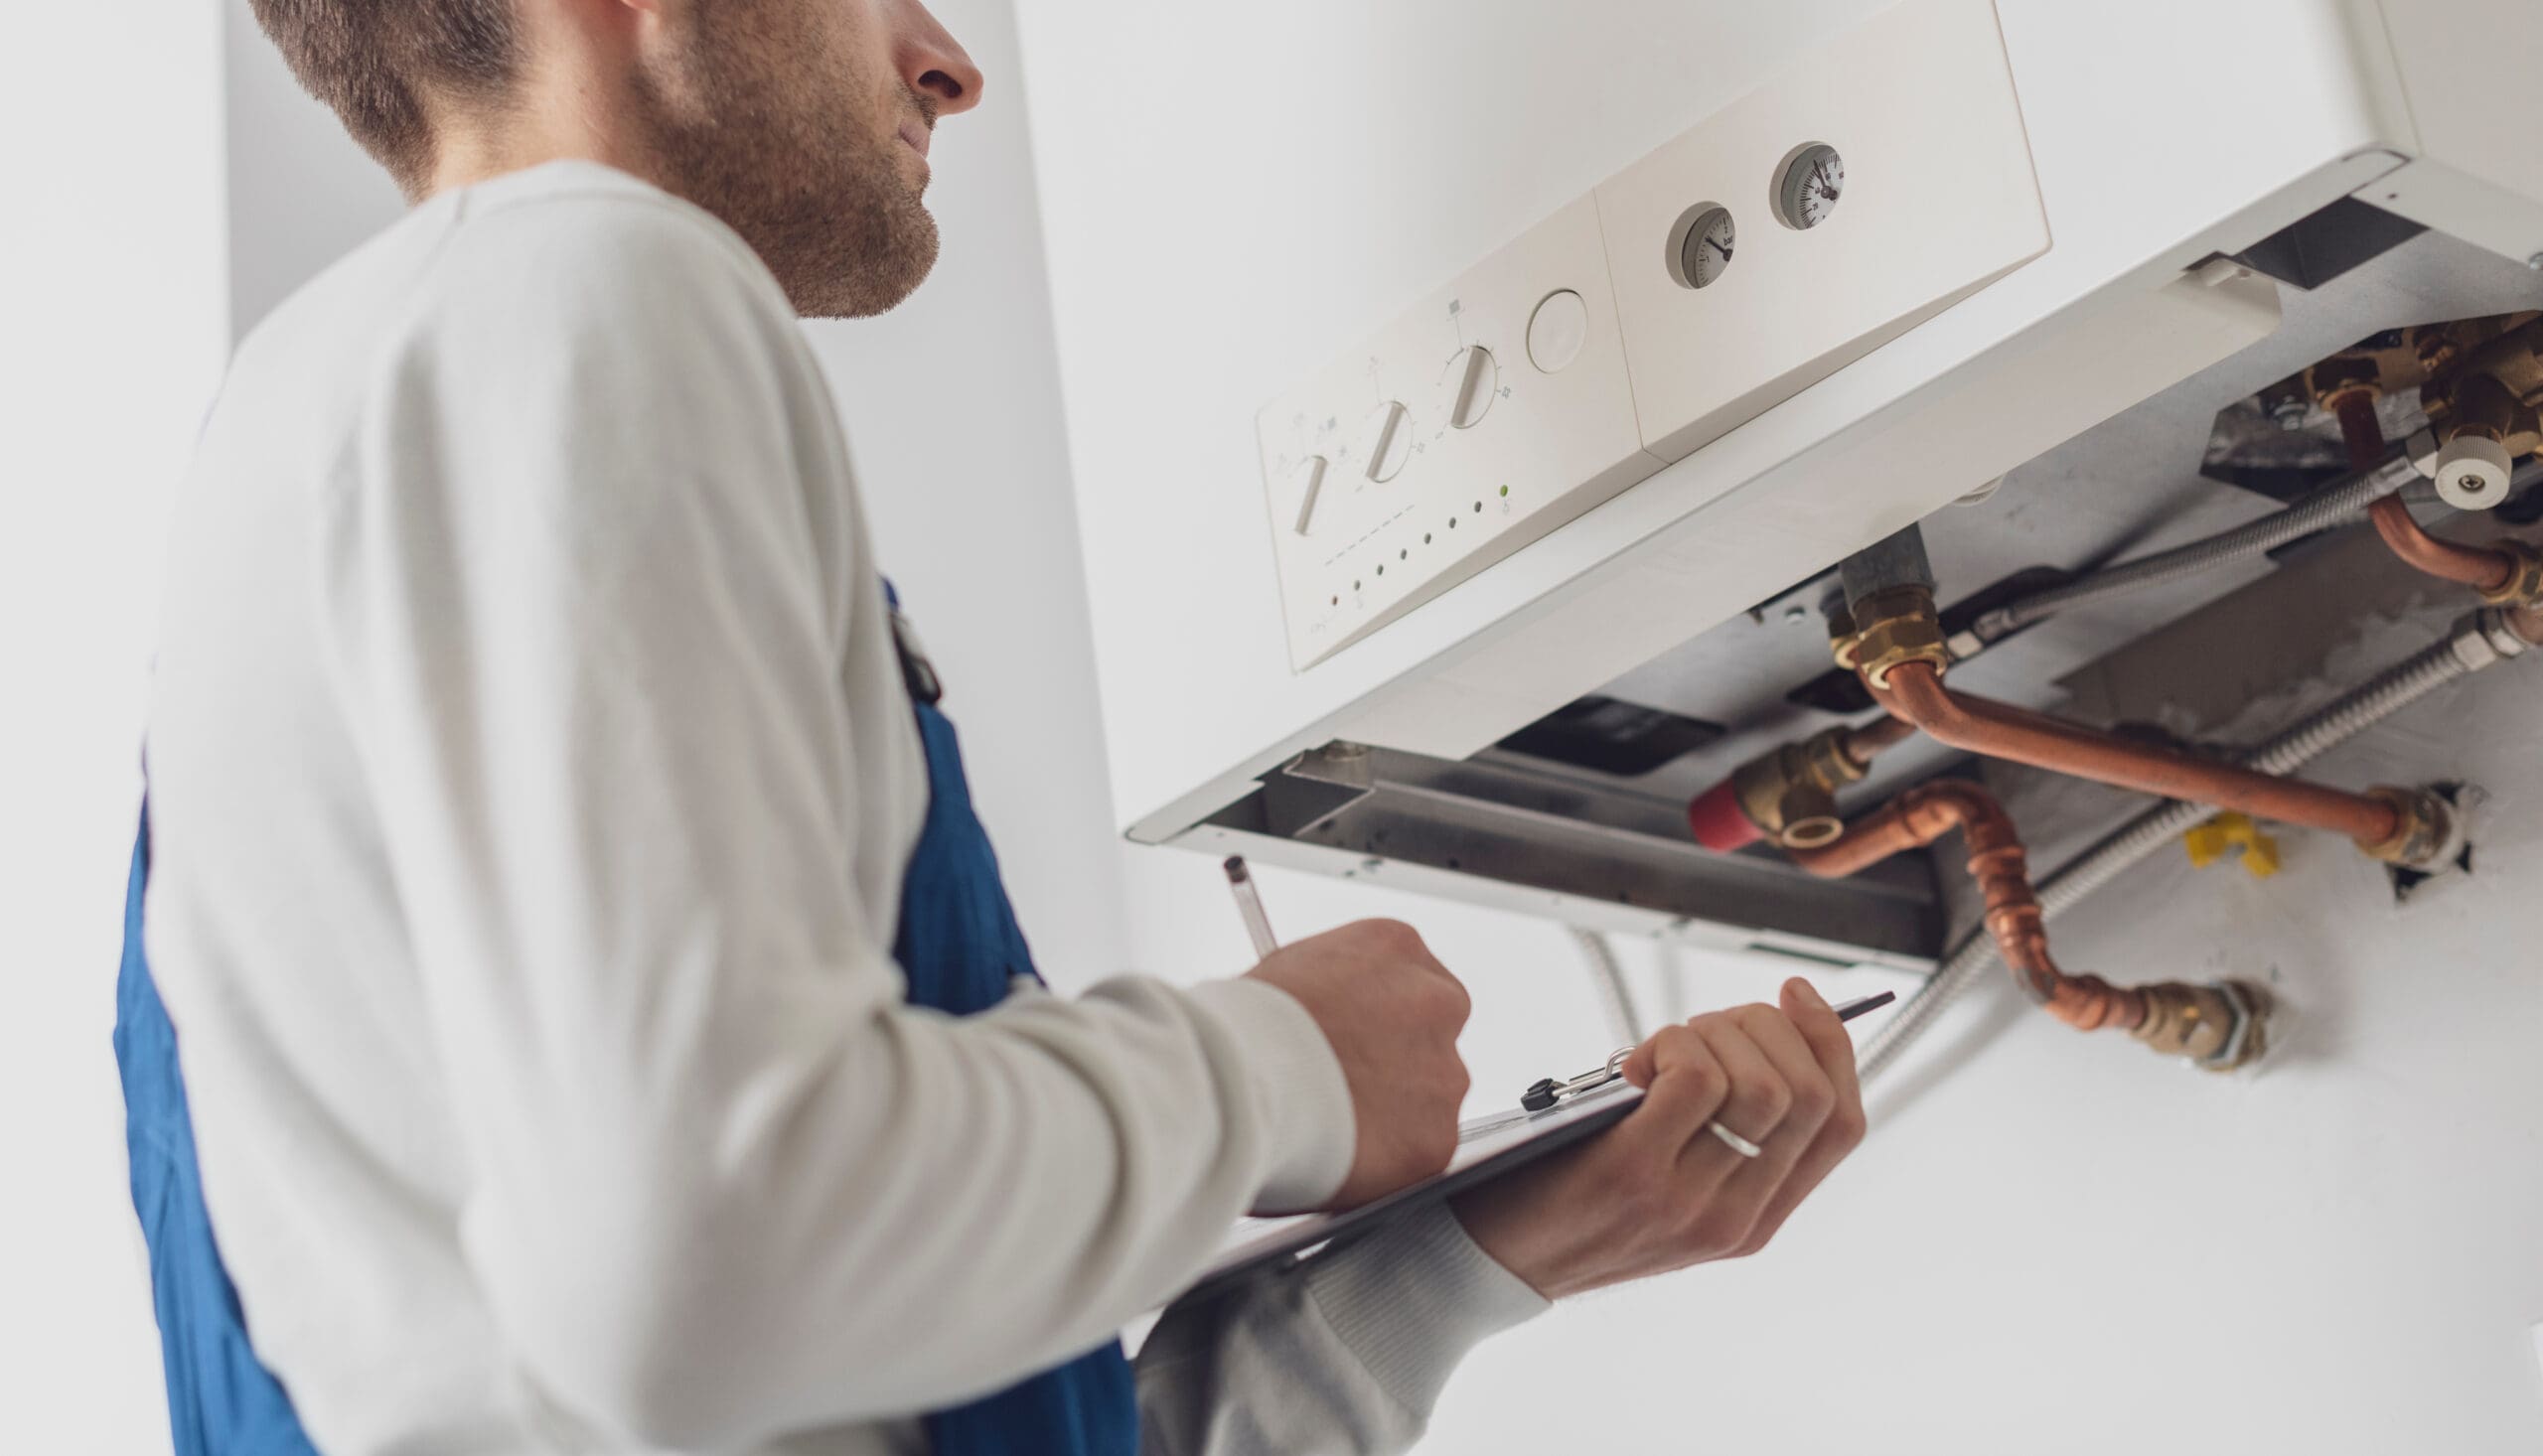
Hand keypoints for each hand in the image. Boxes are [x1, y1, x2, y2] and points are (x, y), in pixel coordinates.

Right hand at [1246, 919, 1471, 1210]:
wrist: (1240, 1078)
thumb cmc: (1243, 1025)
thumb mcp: (1291, 971)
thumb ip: (1333, 989)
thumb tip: (1330, 1018)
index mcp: (1396, 947)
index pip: (1413, 980)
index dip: (1382, 1017)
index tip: (1360, 1039)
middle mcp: (1436, 1002)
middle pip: (1432, 1038)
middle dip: (1397, 1064)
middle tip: (1349, 1087)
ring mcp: (1443, 1072)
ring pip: (1428, 1100)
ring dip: (1391, 1115)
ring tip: (1331, 1124)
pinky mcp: (1435, 1137)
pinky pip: (1416, 1154)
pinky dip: (1385, 1163)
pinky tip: (1341, 1154)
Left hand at [1449, 979, 1866, 1298]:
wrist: (1487, 1262)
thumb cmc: (1570, 1200)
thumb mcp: (1670, 1182)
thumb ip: (1719, 1133)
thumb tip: (1760, 1030)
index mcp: (1756, 1219)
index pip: (1841, 1125)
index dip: (1831, 1044)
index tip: (1796, 995)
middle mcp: (1735, 1217)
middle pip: (1810, 1094)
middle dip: (1767, 1026)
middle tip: (1704, 1026)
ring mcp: (1689, 1201)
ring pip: (1762, 1083)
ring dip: (1713, 1033)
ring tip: (1660, 1048)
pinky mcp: (1634, 1173)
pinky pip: (1694, 1079)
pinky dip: (1672, 1044)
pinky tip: (1634, 1063)